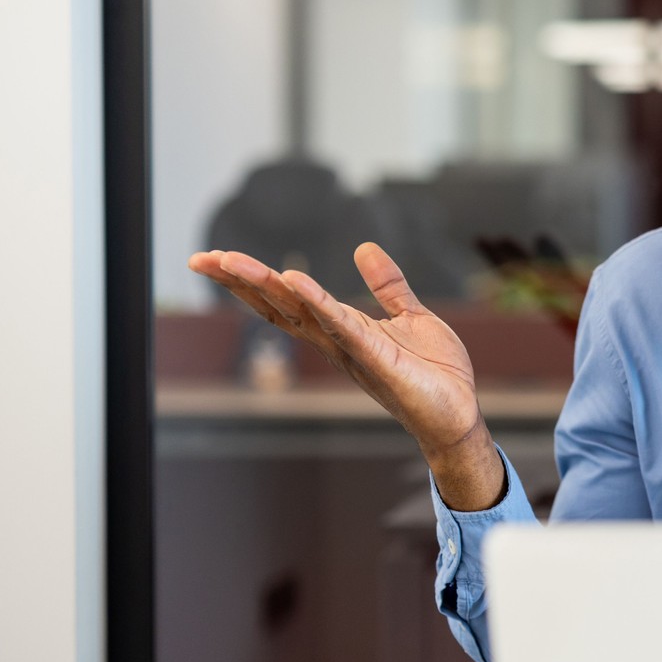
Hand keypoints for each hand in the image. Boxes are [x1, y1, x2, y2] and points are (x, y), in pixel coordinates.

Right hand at [188, 243, 505, 508]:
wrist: (459, 413)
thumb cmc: (435, 372)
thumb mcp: (411, 316)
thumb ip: (387, 286)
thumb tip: (364, 248)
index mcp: (341, 329)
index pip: (288, 300)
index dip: (254, 279)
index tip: (218, 257)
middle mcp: (336, 341)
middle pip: (279, 306)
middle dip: (240, 281)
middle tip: (203, 258)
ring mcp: (352, 350)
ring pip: (299, 313)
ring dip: (264, 286)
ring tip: (230, 261)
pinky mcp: (377, 358)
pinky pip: (343, 327)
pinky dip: (318, 304)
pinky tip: (295, 281)